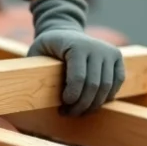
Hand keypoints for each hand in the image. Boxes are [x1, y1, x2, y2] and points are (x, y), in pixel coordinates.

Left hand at [26, 0, 124, 115]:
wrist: (64, 31)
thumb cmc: (47, 46)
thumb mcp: (36, 52)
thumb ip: (33, 68)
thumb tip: (29, 90)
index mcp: (76, 45)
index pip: (79, 78)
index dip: (71, 98)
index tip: (62, 107)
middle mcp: (96, 47)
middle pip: (94, 86)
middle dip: (81, 105)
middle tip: (68, 113)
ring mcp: (109, 51)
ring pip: (106, 88)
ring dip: (93, 105)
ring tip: (78, 111)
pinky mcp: (117, 57)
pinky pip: (117, 83)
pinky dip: (106, 97)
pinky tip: (92, 102)